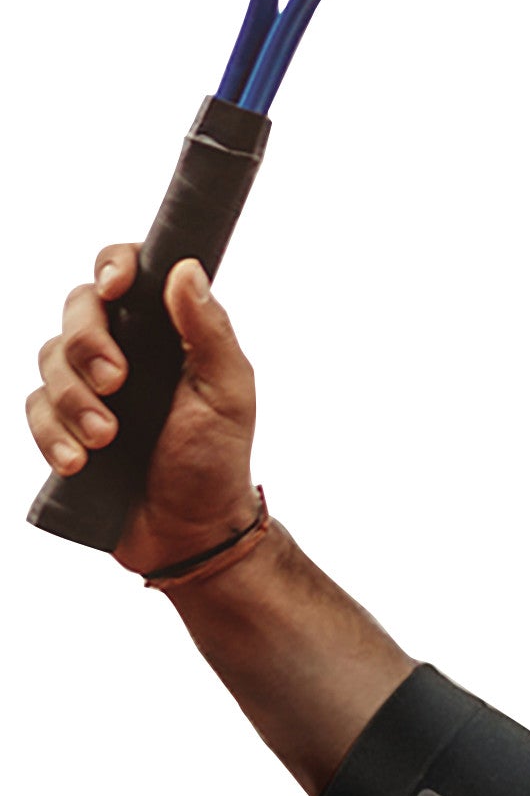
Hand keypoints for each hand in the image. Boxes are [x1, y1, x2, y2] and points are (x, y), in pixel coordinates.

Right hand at [26, 246, 259, 574]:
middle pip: (77, 309)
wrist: (189, 530)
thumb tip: (186, 268)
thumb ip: (208, 330)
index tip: (117, 286)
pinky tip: (80, 462)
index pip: (129, 273)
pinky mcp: (63, 423)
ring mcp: (89, 385)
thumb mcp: (227, 392)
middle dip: (89, 343)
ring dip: (76, 401)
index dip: (114, 265)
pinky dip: (54, 435)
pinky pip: (34, 409)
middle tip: (118, 383)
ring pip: (49, 360)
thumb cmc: (217, 457)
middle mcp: (124, 349)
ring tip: (109, 439)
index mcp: (167, 332)